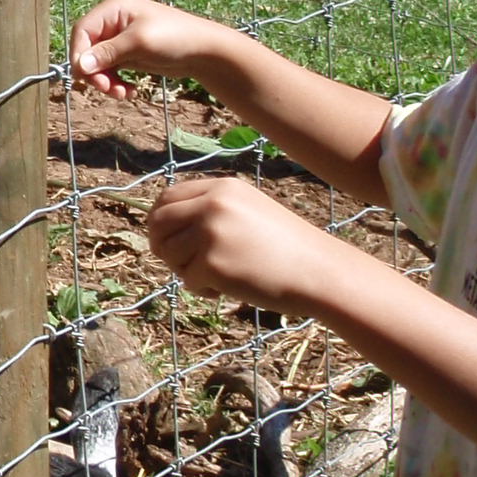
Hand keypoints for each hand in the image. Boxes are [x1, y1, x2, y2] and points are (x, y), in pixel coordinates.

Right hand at [71, 0, 234, 99]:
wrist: (204, 51)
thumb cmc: (174, 38)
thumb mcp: (138, 43)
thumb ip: (107, 53)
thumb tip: (79, 66)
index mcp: (113, 8)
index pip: (82, 31)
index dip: (79, 54)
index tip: (84, 76)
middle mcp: (113, 21)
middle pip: (87, 49)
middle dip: (95, 72)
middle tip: (107, 89)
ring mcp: (119, 38)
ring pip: (96, 63)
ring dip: (105, 81)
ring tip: (122, 93)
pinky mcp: (127, 53)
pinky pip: (109, 70)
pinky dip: (115, 82)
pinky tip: (129, 91)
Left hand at [144, 177, 341, 314]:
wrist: (319, 271)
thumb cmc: (286, 248)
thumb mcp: (248, 211)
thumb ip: (210, 211)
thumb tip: (161, 225)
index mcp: (222, 188)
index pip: (168, 197)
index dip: (160, 220)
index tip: (164, 238)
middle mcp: (212, 204)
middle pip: (158, 222)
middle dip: (161, 245)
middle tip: (178, 263)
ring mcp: (210, 232)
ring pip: (169, 253)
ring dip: (185, 269)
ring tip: (218, 275)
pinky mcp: (211, 263)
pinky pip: (187, 279)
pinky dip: (203, 289)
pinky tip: (230, 288)